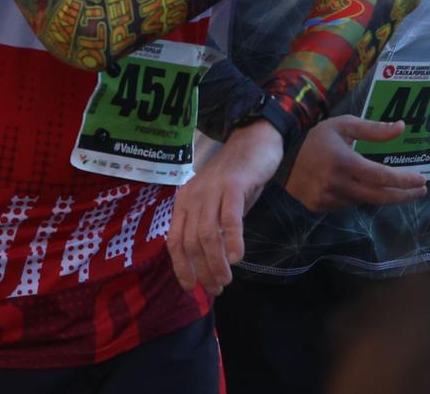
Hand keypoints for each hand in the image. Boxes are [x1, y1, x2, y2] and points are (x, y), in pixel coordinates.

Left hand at [168, 120, 281, 293]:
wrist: (254, 141)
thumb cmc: (238, 176)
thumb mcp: (218, 204)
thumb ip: (213, 228)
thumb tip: (213, 263)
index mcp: (185, 202)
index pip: (175, 241)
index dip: (181, 267)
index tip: (192, 288)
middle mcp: (193, 197)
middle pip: (191, 242)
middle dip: (202, 271)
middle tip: (216, 289)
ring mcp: (212, 190)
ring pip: (207, 235)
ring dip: (216, 263)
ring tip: (226, 280)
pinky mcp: (233, 186)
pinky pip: (229, 219)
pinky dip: (233, 241)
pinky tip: (238, 258)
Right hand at [284, 116, 429, 211]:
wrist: (282, 156)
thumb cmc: (317, 138)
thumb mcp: (345, 125)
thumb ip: (374, 129)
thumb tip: (402, 128)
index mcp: (344, 162)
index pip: (381, 176)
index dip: (404, 181)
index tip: (422, 181)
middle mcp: (337, 184)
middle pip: (379, 196)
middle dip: (403, 195)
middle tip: (420, 191)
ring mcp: (327, 199)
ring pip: (363, 201)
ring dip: (379, 194)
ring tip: (389, 183)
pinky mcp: (320, 207)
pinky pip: (348, 204)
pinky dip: (358, 196)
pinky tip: (360, 186)